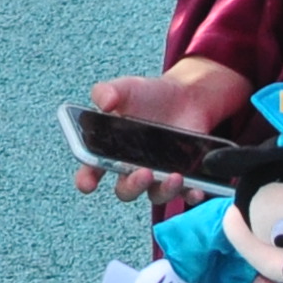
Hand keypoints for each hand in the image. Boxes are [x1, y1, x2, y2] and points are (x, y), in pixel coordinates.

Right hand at [75, 59, 251, 202]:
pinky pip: (186, 193)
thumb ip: (107, 92)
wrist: (185, 96)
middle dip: (132, 186)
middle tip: (143, 173)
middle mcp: (132, 168)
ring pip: (155, 195)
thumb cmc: (149, 95)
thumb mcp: (126, 88)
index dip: (86, 180)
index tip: (88, 184)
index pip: (91, 170)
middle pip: (125, 190)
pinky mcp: (183, 176)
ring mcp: (157, 175)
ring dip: (164, 191)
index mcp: (110, 151)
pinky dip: (191, 195)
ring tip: (175, 177)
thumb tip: (104, 103)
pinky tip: (197, 190)